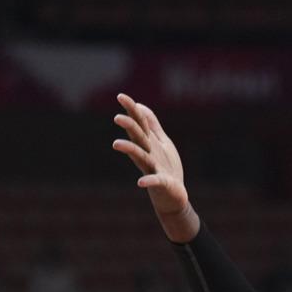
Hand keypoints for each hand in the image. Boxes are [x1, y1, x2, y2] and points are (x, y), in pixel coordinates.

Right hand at [112, 93, 199, 242]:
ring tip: (116, 144)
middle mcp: (148, 153)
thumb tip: (140, 105)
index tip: (121, 96)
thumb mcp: (161, 141)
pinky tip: (140, 183)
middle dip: (129, 127)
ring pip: (140, 157)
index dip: (132, 109)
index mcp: (149, 142)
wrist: (174, 194)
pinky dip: (148, 181)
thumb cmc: (166, 166)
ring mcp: (153, 168)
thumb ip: (152, 124)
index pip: (139, 122)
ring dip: (130, 150)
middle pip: (138, 137)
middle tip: (118, 118)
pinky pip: (154, 181)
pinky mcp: (162, 183)